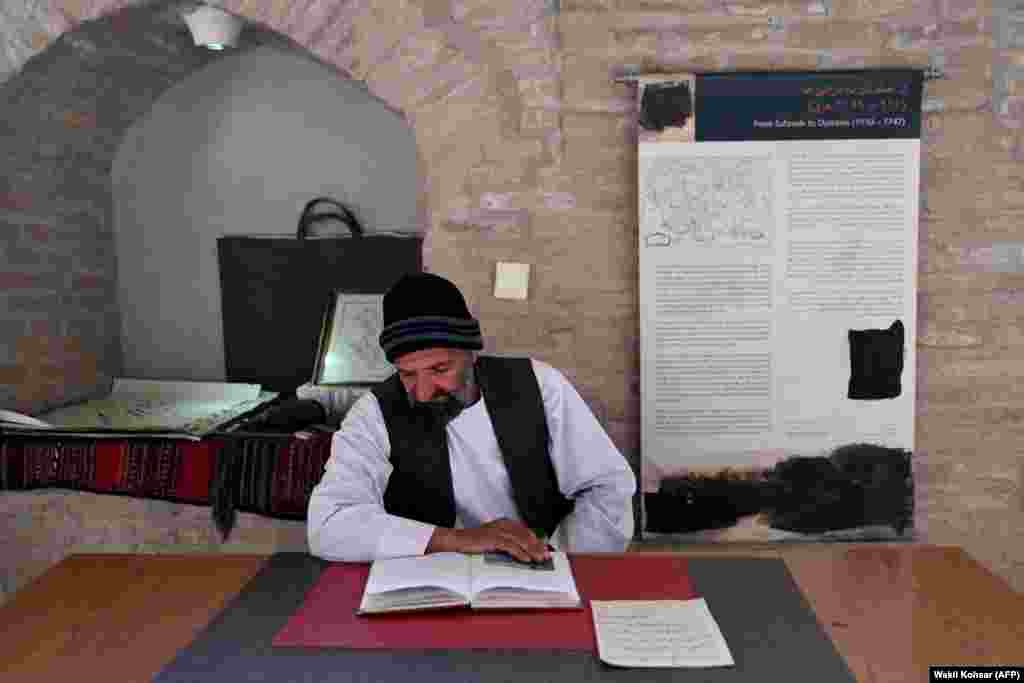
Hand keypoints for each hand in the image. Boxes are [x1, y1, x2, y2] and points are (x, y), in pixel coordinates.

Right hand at [428, 518, 549, 562]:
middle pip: (526, 535)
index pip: (525, 531)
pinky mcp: (493, 539)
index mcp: (504, 523)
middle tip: (546, 555)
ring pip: (520, 541)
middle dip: (537, 546)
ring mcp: (498, 531)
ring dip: (532, 551)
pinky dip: (520, 553)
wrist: (457, 540)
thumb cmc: (474, 542)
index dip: (536, 540)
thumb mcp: (493, 540)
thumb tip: (522, 553)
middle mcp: (503, 525)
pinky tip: (526, 559)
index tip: (545, 549)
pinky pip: (510, 546)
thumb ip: (506, 543)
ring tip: (539, 559)